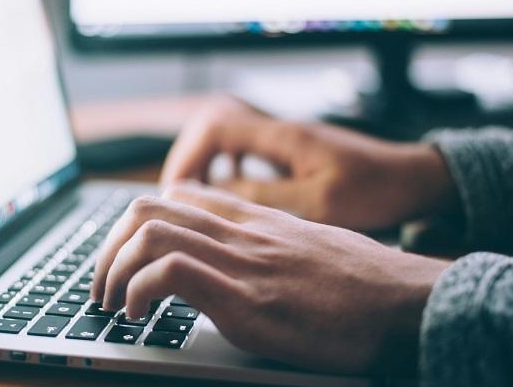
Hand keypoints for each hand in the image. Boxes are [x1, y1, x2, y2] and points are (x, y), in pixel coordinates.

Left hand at [91, 182, 449, 373]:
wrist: (409, 302)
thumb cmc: (365, 284)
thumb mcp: (310, 248)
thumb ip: (269, 245)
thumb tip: (241, 262)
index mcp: (256, 220)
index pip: (178, 195)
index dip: (137, 223)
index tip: (127, 257)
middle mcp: (242, 232)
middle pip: (148, 207)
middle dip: (109, 247)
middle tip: (103, 284)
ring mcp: (243, 262)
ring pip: (149, 232)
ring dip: (112, 269)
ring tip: (111, 303)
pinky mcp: (247, 300)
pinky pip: (170, 273)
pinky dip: (138, 292)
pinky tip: (139, 316)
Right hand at [161, 97, 456, 230]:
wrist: (413, 178)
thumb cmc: (376, 190)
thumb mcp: (319, 203)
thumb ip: (265, 197)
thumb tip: (214, 195)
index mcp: (283, 136)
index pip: (215, 126)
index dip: (188, 156)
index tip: (177, 192)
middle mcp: (279, 130)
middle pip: (212, 125)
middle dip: (188, 158)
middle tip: (178, 197)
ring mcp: (285, 138)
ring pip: (226, 136)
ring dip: (205, 163)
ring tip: (195, 197)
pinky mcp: (291, 151)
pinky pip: (244, 149)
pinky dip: (226, 167)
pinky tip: (229, 192)